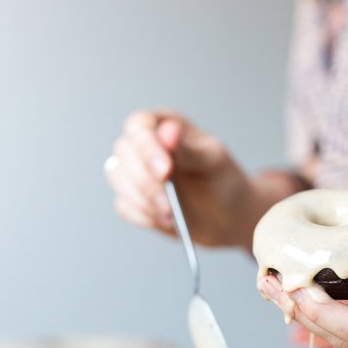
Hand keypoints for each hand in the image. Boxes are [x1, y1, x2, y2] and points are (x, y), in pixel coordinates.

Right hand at [106, 110, 256, 247]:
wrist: (230, 217)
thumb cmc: (225, 182)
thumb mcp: (213, 162)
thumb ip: (189, 149)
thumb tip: (169, 131)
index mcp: (166, 125)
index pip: (140, 126)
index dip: (147, 148)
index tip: (165, 172)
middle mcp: (146, 144)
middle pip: (124, 152)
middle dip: (145, 181)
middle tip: (169, 204)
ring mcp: (137, 171)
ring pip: (118, 178)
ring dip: (142, 200)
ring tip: (172, 215)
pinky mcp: (135, 198)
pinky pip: (124, 206)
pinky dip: (143, 216)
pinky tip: (166, 221)